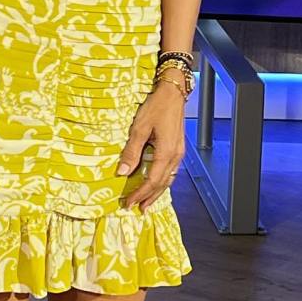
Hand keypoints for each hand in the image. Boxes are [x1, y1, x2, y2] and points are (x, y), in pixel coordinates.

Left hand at [116, 80, 185, 213]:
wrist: (172, 92)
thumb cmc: (156, 106)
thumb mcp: (140, 128)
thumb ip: (131, 151)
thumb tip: (122, 172)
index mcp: (166, 153)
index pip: (152, 181)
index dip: (140, 193)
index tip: (128, 202)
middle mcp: (175, 156)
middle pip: (162, 184)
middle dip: (149, 197)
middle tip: (136, 208)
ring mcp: (178, 152)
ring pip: (168, 179)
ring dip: (157, 192)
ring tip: (146, 202)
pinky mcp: (177, 147)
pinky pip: (171, 170)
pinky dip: (162, 181)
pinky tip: (156, 183)